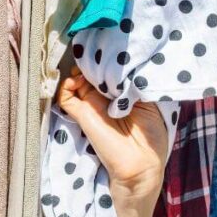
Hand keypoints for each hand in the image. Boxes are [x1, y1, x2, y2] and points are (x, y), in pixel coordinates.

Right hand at [57, 68, 168, 207]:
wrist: (141, 165)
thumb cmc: (150, 136)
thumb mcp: (148, 103)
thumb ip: (133, 85)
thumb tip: (123, 65)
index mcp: (121, 95)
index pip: (109, 73)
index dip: (107, 62)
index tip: (108, 50)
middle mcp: (104, 99)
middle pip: (91, 74)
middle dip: (92, 63)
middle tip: (96, 56)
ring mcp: (91, 106)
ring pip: (76, 81)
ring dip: (79, 71)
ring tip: (86, 68)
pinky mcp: (81, 114)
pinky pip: (65, 96)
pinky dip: (66, 85)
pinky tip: (76, 80)